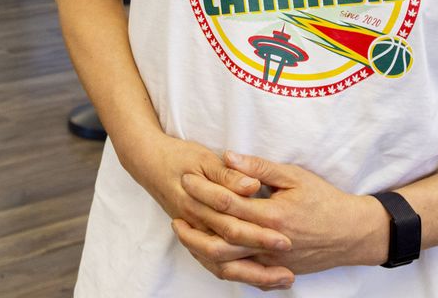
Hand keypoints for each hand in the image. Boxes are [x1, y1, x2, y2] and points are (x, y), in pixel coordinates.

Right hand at [124, 135, 295, 287]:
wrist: (148, 161)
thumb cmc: (178, 157)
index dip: (259, 235)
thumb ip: (229, 174)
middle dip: (260, 264)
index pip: (232, 225)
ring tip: (283, 280)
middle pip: (229, 253)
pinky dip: (238, 274)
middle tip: (290, 271)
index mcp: (198, 203)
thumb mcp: (204, 158)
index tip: (285, 241)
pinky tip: (260, 278)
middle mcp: (194, 224)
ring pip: (221, 266)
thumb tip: (251, 185)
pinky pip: (214, 265)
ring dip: (252, 276)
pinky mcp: (195, 238)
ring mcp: (194, 234)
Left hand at [174, 151, 386, 278]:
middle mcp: (269, 242)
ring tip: (183, 233)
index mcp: (273, 215)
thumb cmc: (325, 200)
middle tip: (175, 209)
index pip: (228, 203)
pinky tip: (206, 251)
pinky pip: (240, 271)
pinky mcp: (274, 270)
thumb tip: (228, 156)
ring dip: (201, 248)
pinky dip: (219, 262)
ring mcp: (271, 261)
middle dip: (194, 224)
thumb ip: (259, 168)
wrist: (352, 234)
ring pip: (227, 262)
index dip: (204, 189)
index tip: (187, 177)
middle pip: (220, 238)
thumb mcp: (294, 176)